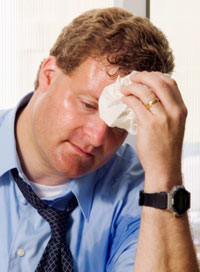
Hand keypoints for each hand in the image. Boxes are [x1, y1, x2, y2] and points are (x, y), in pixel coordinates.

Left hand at [121, 71, 186, 190]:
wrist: (164, 167)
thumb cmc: (165, 148)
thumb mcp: (173, 126)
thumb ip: (166, 110)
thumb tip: (149, 96)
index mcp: (181, 109)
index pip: (170, 83)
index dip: (156, 76)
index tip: (144, 77)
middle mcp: (175, 111)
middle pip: (159, 82)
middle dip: (143, 76)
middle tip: (132, 78)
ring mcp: (163, 118)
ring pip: (145, 91)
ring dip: (132, 87)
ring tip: (124, 89)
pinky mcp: (149, 125)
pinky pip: (136, 104)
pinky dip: (128, 98)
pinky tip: (124, 100)